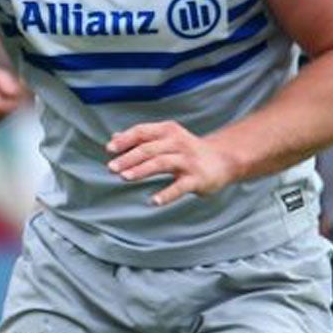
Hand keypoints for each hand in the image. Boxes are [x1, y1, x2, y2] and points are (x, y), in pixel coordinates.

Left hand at [106, 121, 237, 204]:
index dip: (125, 140)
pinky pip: (180, 187)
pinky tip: (153, 201)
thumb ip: (141, 139)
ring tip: (124, 178)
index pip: (142, 132)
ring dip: (141, 170)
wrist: (223, 159)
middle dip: (128, 158)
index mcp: (168, 131)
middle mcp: (178, 143)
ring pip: (161, 163)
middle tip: (111, 168)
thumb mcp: (166, 139)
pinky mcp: (197, 178)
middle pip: (149, 149)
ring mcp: (188, 161)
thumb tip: (114, 138)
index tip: (109, 149)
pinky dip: (167, 194)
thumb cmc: (187, 150)